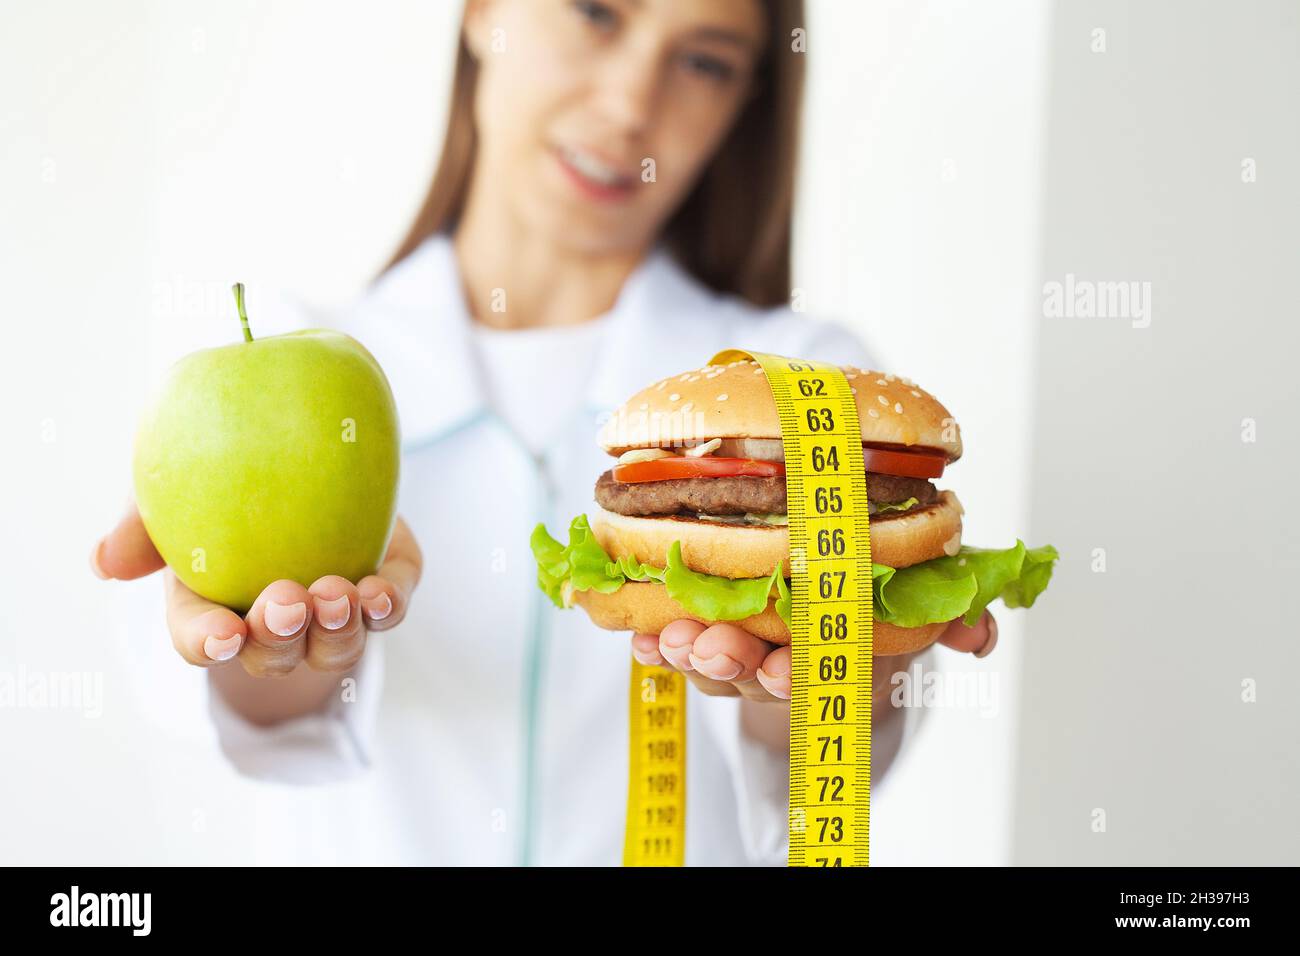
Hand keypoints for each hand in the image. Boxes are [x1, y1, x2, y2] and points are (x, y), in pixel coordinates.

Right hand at [90, 499, 422, 677]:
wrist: (301, 453)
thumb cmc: (220, 481)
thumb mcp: (169, 492)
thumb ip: (141, 524)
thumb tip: (105, 563)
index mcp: (214, 606)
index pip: (203, 640)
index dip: (209, 644)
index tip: (223, 635)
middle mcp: (274, 625)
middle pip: (274, 654)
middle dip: (279, 637)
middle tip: (285, 603)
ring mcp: (331, 615)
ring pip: (334, 647)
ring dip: (336, 630)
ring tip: (337, 594)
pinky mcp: (379, 588)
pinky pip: (388, 612)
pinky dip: (386, 606)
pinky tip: (381, 591)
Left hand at [630, 611, 998, 702]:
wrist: (835, 597)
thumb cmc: (873, 600)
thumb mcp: (918, 609)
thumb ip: (949, 620)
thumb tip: (981, 634)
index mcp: (828, 661)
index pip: (808, 676)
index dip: (793, 677)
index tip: (783, 670)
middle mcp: (778, 665)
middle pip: (749, 674)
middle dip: (730, 663)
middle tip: (715, 646)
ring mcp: (737, 652)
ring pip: (708, 662)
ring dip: (687, 651)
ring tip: (672, 636)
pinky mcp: (700, 629)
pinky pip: (672, 644)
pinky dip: (653, 644)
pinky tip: (637, 636)